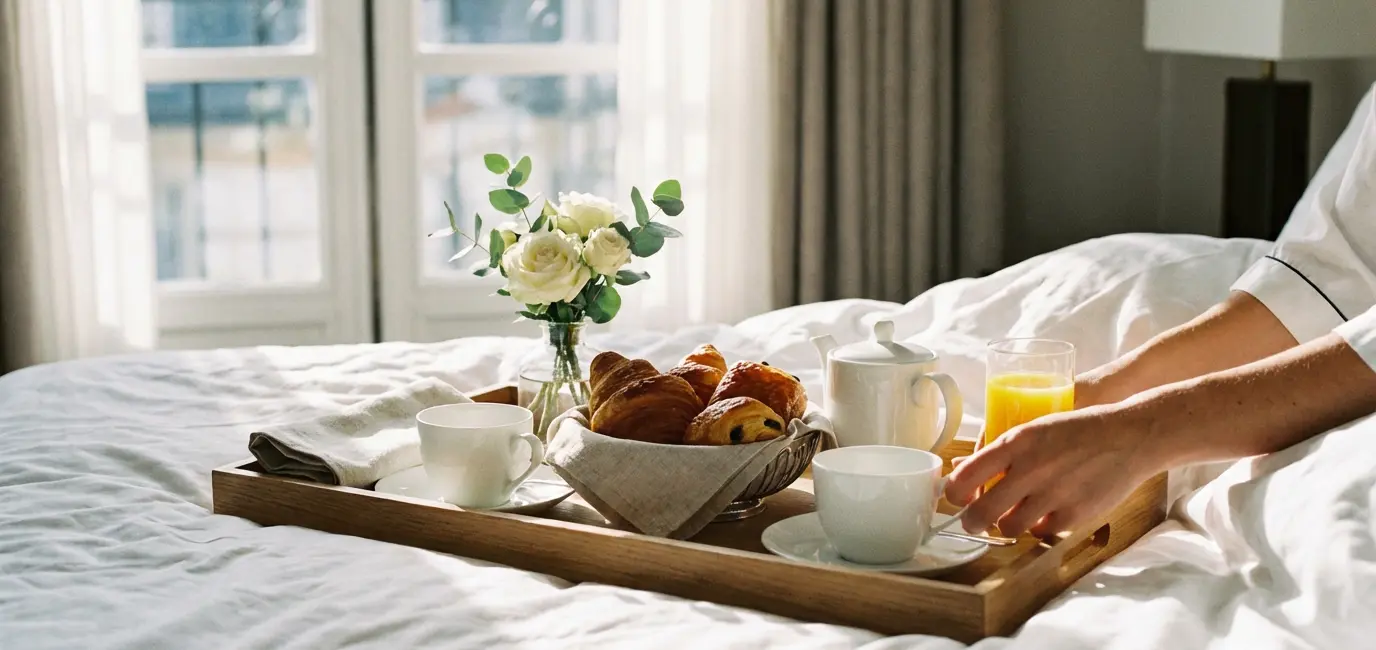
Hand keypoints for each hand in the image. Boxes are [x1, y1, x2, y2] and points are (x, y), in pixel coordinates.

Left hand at [944, 404, 1165, 537]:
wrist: (1130, 436)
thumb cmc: (1079, 430)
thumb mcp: (1035, 429)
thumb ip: (1003, 452)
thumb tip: (966, 470)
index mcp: (1016, 443)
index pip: (966, 476)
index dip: (954, 493)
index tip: (955, 498)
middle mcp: (1030, 470)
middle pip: (982, 512)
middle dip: (972, 522)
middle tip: (973, 523)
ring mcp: (1053, 494)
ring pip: (1009, 527)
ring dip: (1007, 525)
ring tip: (1013, 517)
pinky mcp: (1074, 514)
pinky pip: (1041, 532)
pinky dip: (1040, 527)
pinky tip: (1045, 514)